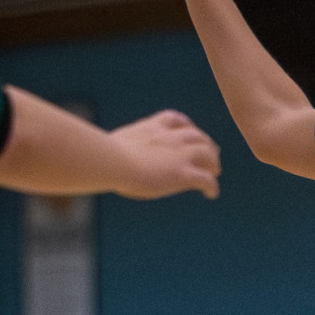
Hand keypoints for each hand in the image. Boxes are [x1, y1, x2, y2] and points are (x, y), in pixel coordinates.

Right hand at [106, 108, 220, 199]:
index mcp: (153, 128)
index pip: (176, 120)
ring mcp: (179, 155)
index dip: (186, 126)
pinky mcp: (183, 174)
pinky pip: (206, 180)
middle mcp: (171, 137)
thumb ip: (118, 147)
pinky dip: (212, 187)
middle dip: (205, 145)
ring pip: (208, 154)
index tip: (190, 132)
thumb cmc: (105, 157)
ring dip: (213, 163)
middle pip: (198, 136)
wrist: (113, 162)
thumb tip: (100, 156)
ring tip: (214, 172)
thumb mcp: (112, 144)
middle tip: (209, 157)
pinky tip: (211, 194)